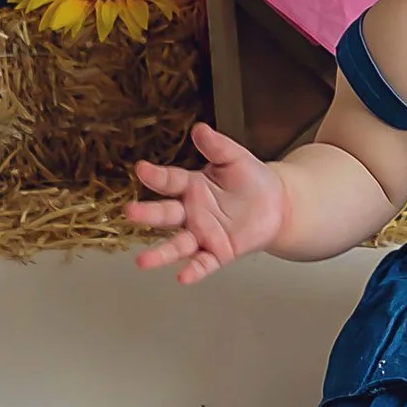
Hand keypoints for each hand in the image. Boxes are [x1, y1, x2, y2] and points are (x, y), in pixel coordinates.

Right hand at [127, 122, 289, 283]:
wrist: (277, 204)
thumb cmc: (251, 180)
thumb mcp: (234, 158)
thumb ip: (217, 146)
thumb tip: (199, 129)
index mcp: (191, 187)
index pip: (170, 181)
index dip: (156, 176)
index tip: (141, 169)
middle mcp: (191, 213)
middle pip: (165, 215)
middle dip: (147, 214)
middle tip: (129, 213)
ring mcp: (202, 234)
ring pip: (177, 245)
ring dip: (160, 254)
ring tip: (142, 261)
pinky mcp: (218, 253)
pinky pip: (203, 264)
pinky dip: (193, 271)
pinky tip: (182, 277)